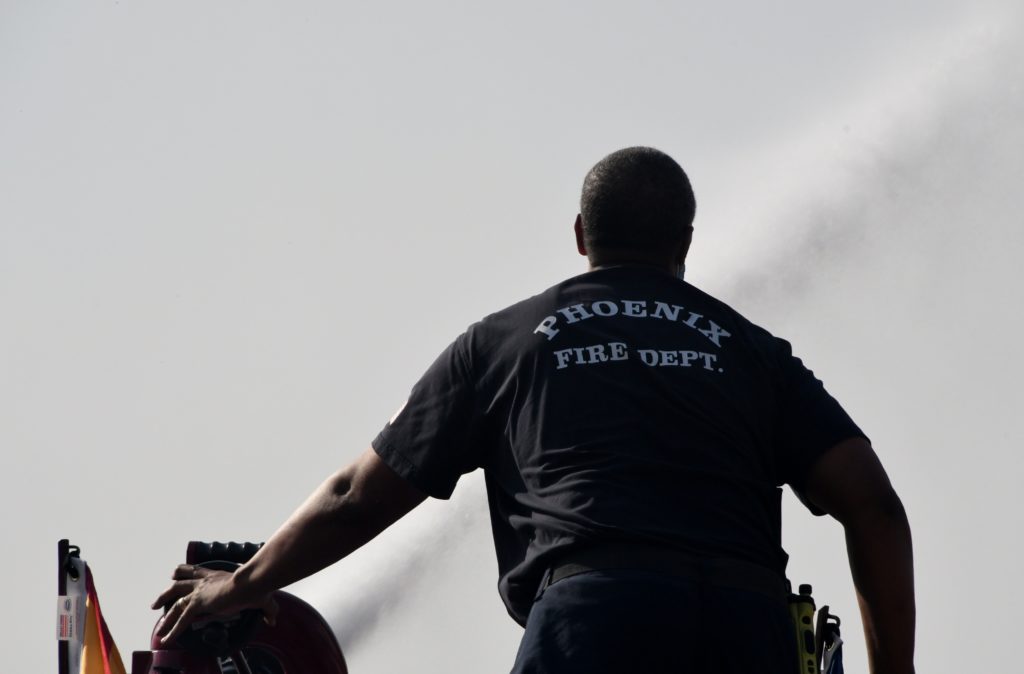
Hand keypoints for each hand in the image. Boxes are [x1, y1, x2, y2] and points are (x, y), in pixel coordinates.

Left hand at [150, 564, 278, 645]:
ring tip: (158, 626)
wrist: (251, 584)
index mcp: (216, 575)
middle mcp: (204, 581)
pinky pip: (181, 620)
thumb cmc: (257, 586)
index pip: (197, 571)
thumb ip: (267, 609)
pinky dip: (173, 631)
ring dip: (165, 613)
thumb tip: (273, 620)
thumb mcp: (262, 598)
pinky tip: (166, 640)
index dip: (186, 574)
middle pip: (180, 581)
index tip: (177, 576)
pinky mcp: (197, 604)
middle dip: (168, 592)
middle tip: (157, 602)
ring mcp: (199, 592)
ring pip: (175, 599)